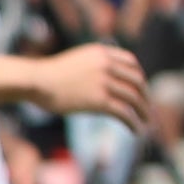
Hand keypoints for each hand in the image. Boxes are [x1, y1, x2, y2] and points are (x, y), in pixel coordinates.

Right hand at [31, 43, 149, 128]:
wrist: (36, 81)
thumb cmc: (48, 75)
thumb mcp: (75, 61)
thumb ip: (92, 66)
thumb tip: (102, 81)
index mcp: (102, 53)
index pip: (131, 62)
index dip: (139, 77)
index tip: (140, 89)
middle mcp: (107, 65)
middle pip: (137, 81)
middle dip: (145, 96)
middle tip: (147, 109)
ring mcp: (104, 82)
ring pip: (134, 98)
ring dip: (143, 112)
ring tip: (145, 123)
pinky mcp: (100, 100)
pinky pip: (125, 112)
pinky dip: (133, 123)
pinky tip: (135, 131)